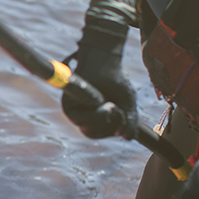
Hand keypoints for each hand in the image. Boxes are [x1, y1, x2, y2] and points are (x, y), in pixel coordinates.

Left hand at [61, 19, 137, 138]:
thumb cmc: (116, 81)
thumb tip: (127, 138)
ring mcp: (74, 109)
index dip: (113, 129)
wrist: (105, 61)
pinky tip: (106, 104)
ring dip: (104, 120)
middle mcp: (81, 114)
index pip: (100, 133)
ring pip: (87, 129)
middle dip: (109, 126)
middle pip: (92, 133)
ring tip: (112, 105)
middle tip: (117, 109)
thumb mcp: (128, 103)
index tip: (123, 116)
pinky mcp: (69, 103)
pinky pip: (81, 119)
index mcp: (94, 116)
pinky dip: (96, 114)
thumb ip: (130, 121)